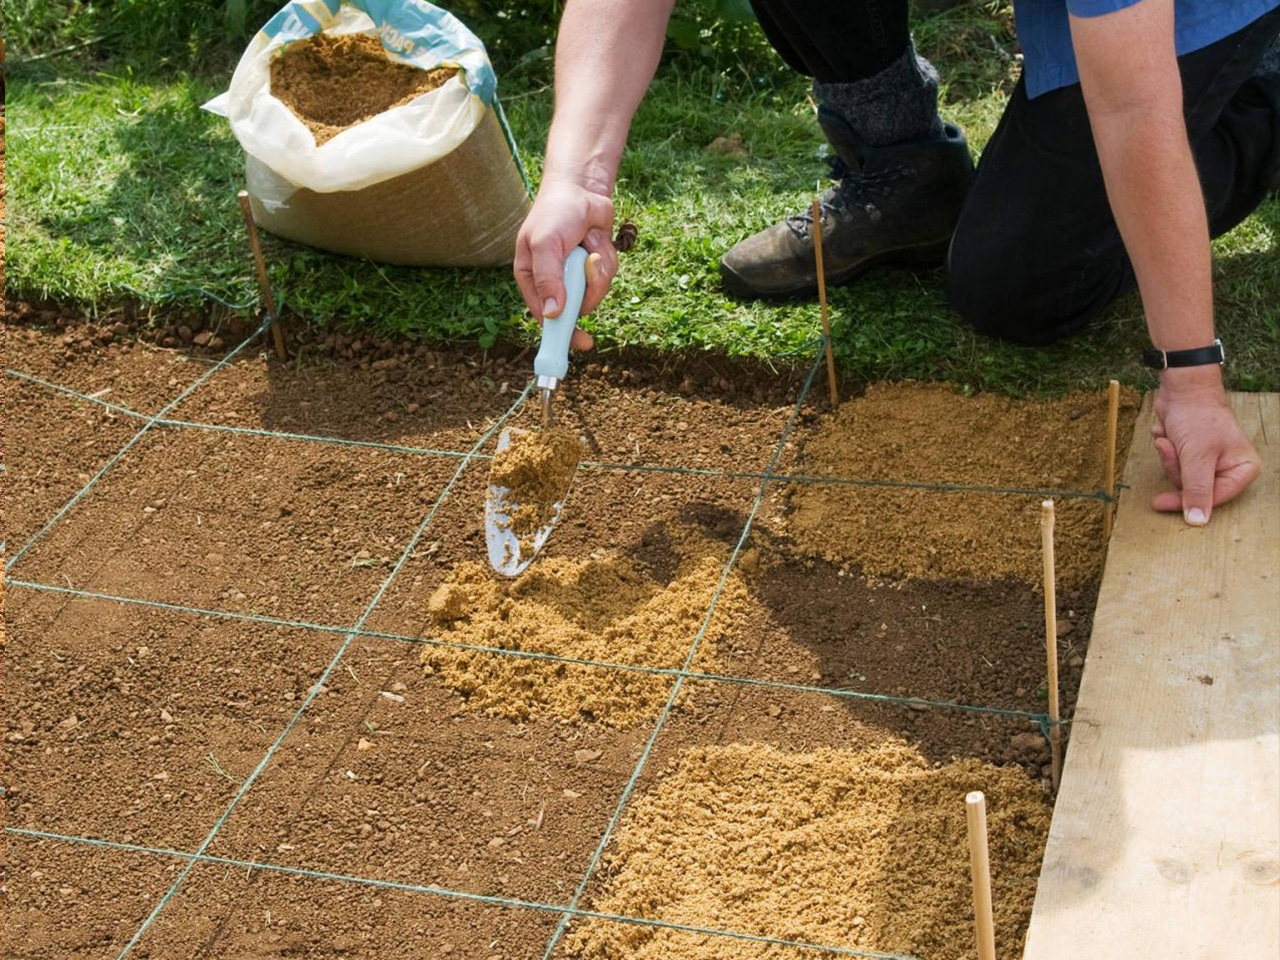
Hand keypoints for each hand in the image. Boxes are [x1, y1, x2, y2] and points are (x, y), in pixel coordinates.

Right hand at [514, 178, 619, 351]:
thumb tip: (551, 314)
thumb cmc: (555, 213)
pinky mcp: (594, 270)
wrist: (581, 190)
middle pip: (577, 308)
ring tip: (587, 241)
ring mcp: (575, 278)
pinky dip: (606, 257)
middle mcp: (554, 283)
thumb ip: (548, 278)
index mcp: (532, 279)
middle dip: (588, 286)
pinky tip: (596, 238)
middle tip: (590, 259)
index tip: (580, 343)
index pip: (545, 316)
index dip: (562, 333)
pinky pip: (607, 277)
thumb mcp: (545, 244)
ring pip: (596, 292)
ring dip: (598, 267)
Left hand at [1150, 366, 1260, 524]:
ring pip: (1180, 477)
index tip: (1160, 503)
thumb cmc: (1197, 417)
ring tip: (1169, 438)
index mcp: (1243, 469)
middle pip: (1194, 489)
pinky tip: (1166, 433)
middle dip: (1176, 468)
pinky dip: (1166, 449)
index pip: (1214, 499)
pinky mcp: (1191, 453)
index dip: (1186, 501)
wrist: (1182, 388)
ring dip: (1169, 457)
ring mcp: (1210, 460)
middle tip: (1171, 449)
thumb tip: (1197, 521)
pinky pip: (1173, 464)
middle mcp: (1229, 467)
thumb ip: (1197, 490)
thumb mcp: (1197, 458)